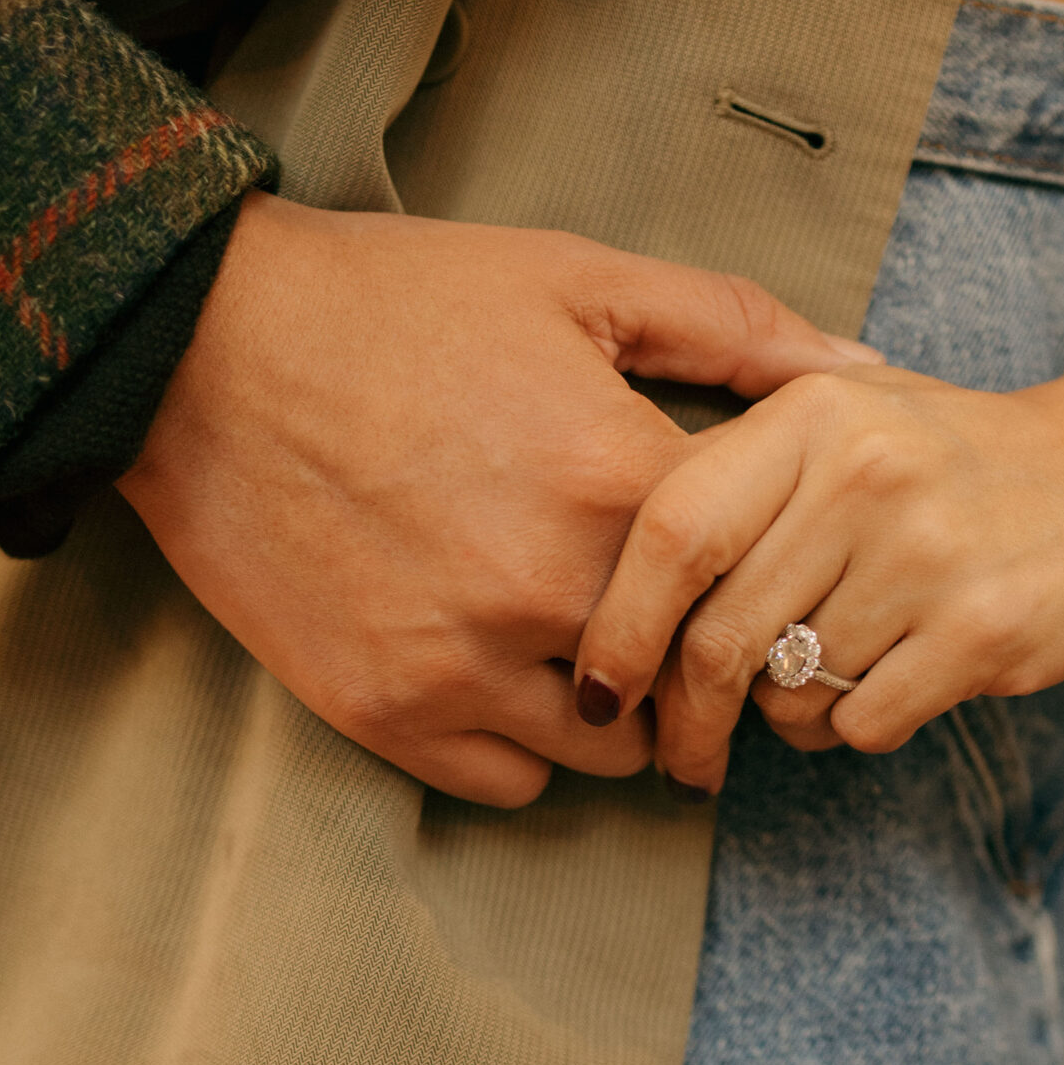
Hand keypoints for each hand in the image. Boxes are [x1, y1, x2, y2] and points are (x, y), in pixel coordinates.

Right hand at [119, 190, 879, 804]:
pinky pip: (509, 784)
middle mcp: (552, 592)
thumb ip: (734, 327)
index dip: (767, 570)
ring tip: (593, 648)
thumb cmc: (397, 302)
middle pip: (699, 682)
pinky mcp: (385, 713)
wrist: (200, 348)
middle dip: (706, 658)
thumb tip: (863, 369)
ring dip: (620, 711)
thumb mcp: (577, 280)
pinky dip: (526, 747)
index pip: (763, 578)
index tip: (754, 563)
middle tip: (688, 628)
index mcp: (620, 482)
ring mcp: (464, 666)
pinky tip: (513, 678)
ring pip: (610, 752)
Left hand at [573, 312, 1063, 792]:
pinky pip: (862, 724)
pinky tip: (888, 686)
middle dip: (688, 720)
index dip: (617, 626)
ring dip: (787, 716)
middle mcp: (866, 476)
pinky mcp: (984, 631)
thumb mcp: (844, 417)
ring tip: (826, 680)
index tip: (601, 690)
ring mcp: (928, 555)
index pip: (670, 531)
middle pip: (719, 636)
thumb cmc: (951, 454)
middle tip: (684, 755)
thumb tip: (602, 587)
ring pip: (789, 693)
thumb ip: (737, 476)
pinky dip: (854, 729)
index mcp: (812, 416)